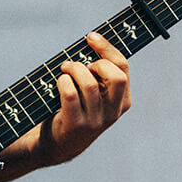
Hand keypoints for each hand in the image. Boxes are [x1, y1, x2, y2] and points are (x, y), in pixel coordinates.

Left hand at [43, 31, 131, 163]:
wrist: (58, 145)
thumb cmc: (75, 110)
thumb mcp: (94, 95)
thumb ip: (98, 74)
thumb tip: (92, 39)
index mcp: (122, 101)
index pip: (123, 67)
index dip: (106, 48)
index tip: (90, 37)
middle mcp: (112, 112)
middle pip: (116, 76)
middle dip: (97, 62)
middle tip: (81, 65)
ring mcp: (95, 120)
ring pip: (89, 84)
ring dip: (74, 69)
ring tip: (65, 69)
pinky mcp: (76, 124)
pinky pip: (71, 95)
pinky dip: (63, 82)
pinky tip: (59, 82)